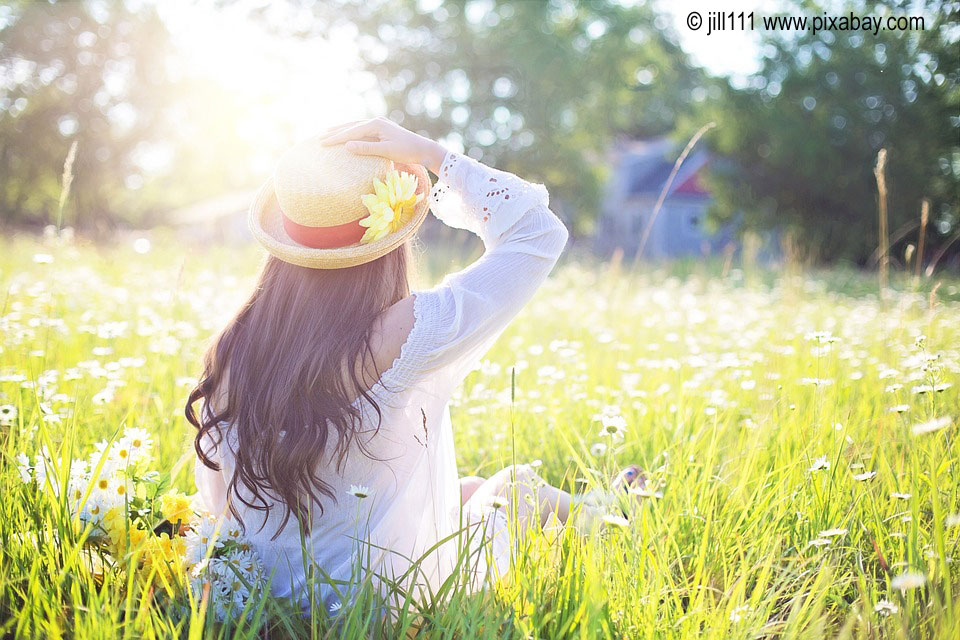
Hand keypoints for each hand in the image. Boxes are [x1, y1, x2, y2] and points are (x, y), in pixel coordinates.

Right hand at [317, 117, 446, 173]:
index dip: (336, 138)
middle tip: (318, 138)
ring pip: (355, 127)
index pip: (351, 131)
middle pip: (350, 126)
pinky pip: (361, 131)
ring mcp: (379, 125)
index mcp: (376, 124)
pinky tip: (345, 137)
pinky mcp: (381, 130)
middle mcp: (376, 121)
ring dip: (341, 131)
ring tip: (327, 134)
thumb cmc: (407, 151)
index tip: (322, 143)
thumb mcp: (387, 151)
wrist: (423, 149)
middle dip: (334, 132)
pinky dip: (351, 133)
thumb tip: (347, 145)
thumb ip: (367, 148)